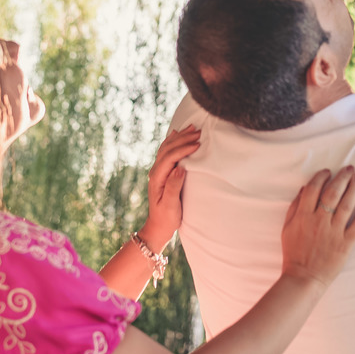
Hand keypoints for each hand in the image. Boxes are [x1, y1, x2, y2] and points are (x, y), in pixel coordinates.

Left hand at [139, 125, 200, 249]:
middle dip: (183, 138)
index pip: (170, 157)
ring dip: (179, 137)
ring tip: (192, 127)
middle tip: (199, 131)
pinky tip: (177, 134)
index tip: (198, 145)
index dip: (183, 149)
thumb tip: (180, 168)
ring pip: (167, 148)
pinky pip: (167, 151)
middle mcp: (155, 172)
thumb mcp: (171, 205)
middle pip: (168, 149)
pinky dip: (173, 141)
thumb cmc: (167, 218)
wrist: (158, 226)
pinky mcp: (162, 172)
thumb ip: (174, 186)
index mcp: (157, 178)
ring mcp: (157, 171)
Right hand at [280, 166, 354, 288]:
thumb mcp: (287, 228)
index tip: (328, 171)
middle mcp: (319, 221)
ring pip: (347, 204)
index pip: (314, 189)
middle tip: (350, 168)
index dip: (322, 177)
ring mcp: (334, 232)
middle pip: (333, 193)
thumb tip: (305, 188)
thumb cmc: (293, 253)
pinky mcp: (345, 244)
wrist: (303, 278)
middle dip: (342, 177)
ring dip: (354, 188)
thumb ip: (295, 207)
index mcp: (303, 216)